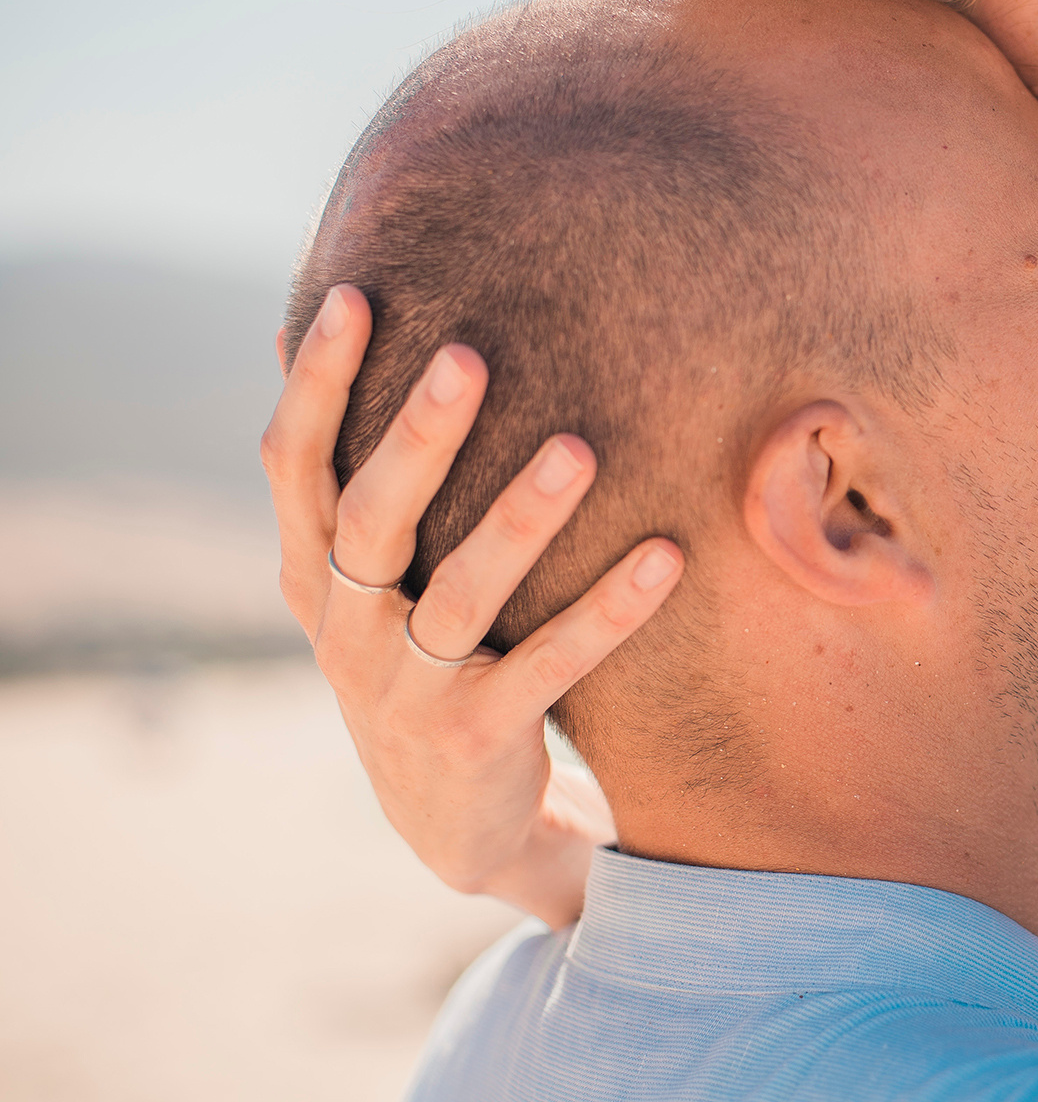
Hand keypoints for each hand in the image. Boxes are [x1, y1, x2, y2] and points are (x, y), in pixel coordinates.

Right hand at [259, 285, 683, 924]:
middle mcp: (348, 630)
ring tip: (580, 448)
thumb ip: (343, 476)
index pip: (295, 467)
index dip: (315, 385)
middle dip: (417, 436)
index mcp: (314, 576)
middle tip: (471, 355)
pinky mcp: (481, 737)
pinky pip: (553, 664)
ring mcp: (409, 689)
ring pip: (464, 593)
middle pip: (374, 518)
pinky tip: (667, 554)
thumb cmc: (411, 656)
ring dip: (521, 519)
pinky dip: (609, 610)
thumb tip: (288, 331)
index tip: (354, 297)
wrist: (447, 822)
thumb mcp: (358, 578)